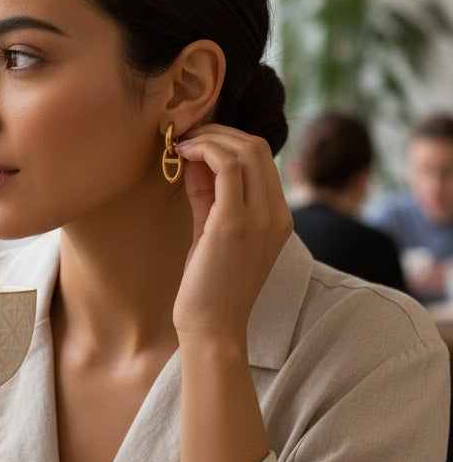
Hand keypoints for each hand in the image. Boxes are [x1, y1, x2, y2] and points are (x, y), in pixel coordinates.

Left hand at [172, 124, 292, 343]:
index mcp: (278, 217)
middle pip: (257, 146)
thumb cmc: (209, 287)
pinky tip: (183, 154)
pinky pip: (227, 165)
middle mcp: (276, 214)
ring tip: (183, 143)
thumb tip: (196, 158)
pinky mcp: (234, 222)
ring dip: (210, 137)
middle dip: (219, 132)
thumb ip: (210, 195)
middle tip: (187, 136)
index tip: (197, 142)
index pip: (263, 159)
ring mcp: (259, 217)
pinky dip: (204, 150)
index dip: (228, 141)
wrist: (212, 329)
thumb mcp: (213, 232)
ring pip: (245, 149)